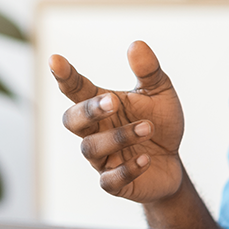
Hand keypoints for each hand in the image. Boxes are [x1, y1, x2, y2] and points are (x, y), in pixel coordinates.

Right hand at [49, 41, 185, 203]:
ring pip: (91, 148)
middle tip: (113, 102)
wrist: (173, 162)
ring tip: (148, 128)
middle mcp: (95, 131)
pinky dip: (127, 169)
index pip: (76, 89)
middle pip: (71, 120)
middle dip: (88, 111)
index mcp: (101, 104)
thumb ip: (148, 70)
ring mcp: (102, 158)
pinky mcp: (114, 183)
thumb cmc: (159, 122)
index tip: (55, 59)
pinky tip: (145, 158)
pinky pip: (109, 180)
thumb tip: (137, 45)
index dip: (64, 75)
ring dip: (119, 137)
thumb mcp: (160, 92)